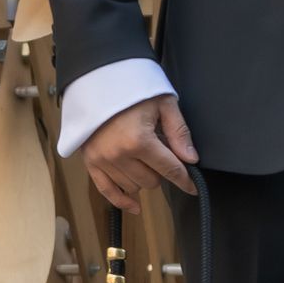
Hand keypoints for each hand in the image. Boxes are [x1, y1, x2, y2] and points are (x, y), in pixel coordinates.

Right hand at [83, 94, 197, 213]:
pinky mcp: (90, 161)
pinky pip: (107, 191)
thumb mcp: (163, 102)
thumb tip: (191, 159)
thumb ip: (178, 132)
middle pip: (152, 181)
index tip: (192, 187)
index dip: (185, 180)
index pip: (170, 169)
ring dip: (142, 178)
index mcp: (139, 140)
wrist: (98, 76)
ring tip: (141, 157)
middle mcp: (120, 154)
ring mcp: (103, 159)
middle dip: (160, 171)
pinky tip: (134, 206)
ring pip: (134, 186)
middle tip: (158, 152)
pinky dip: (121, 200)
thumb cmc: (131, 87)